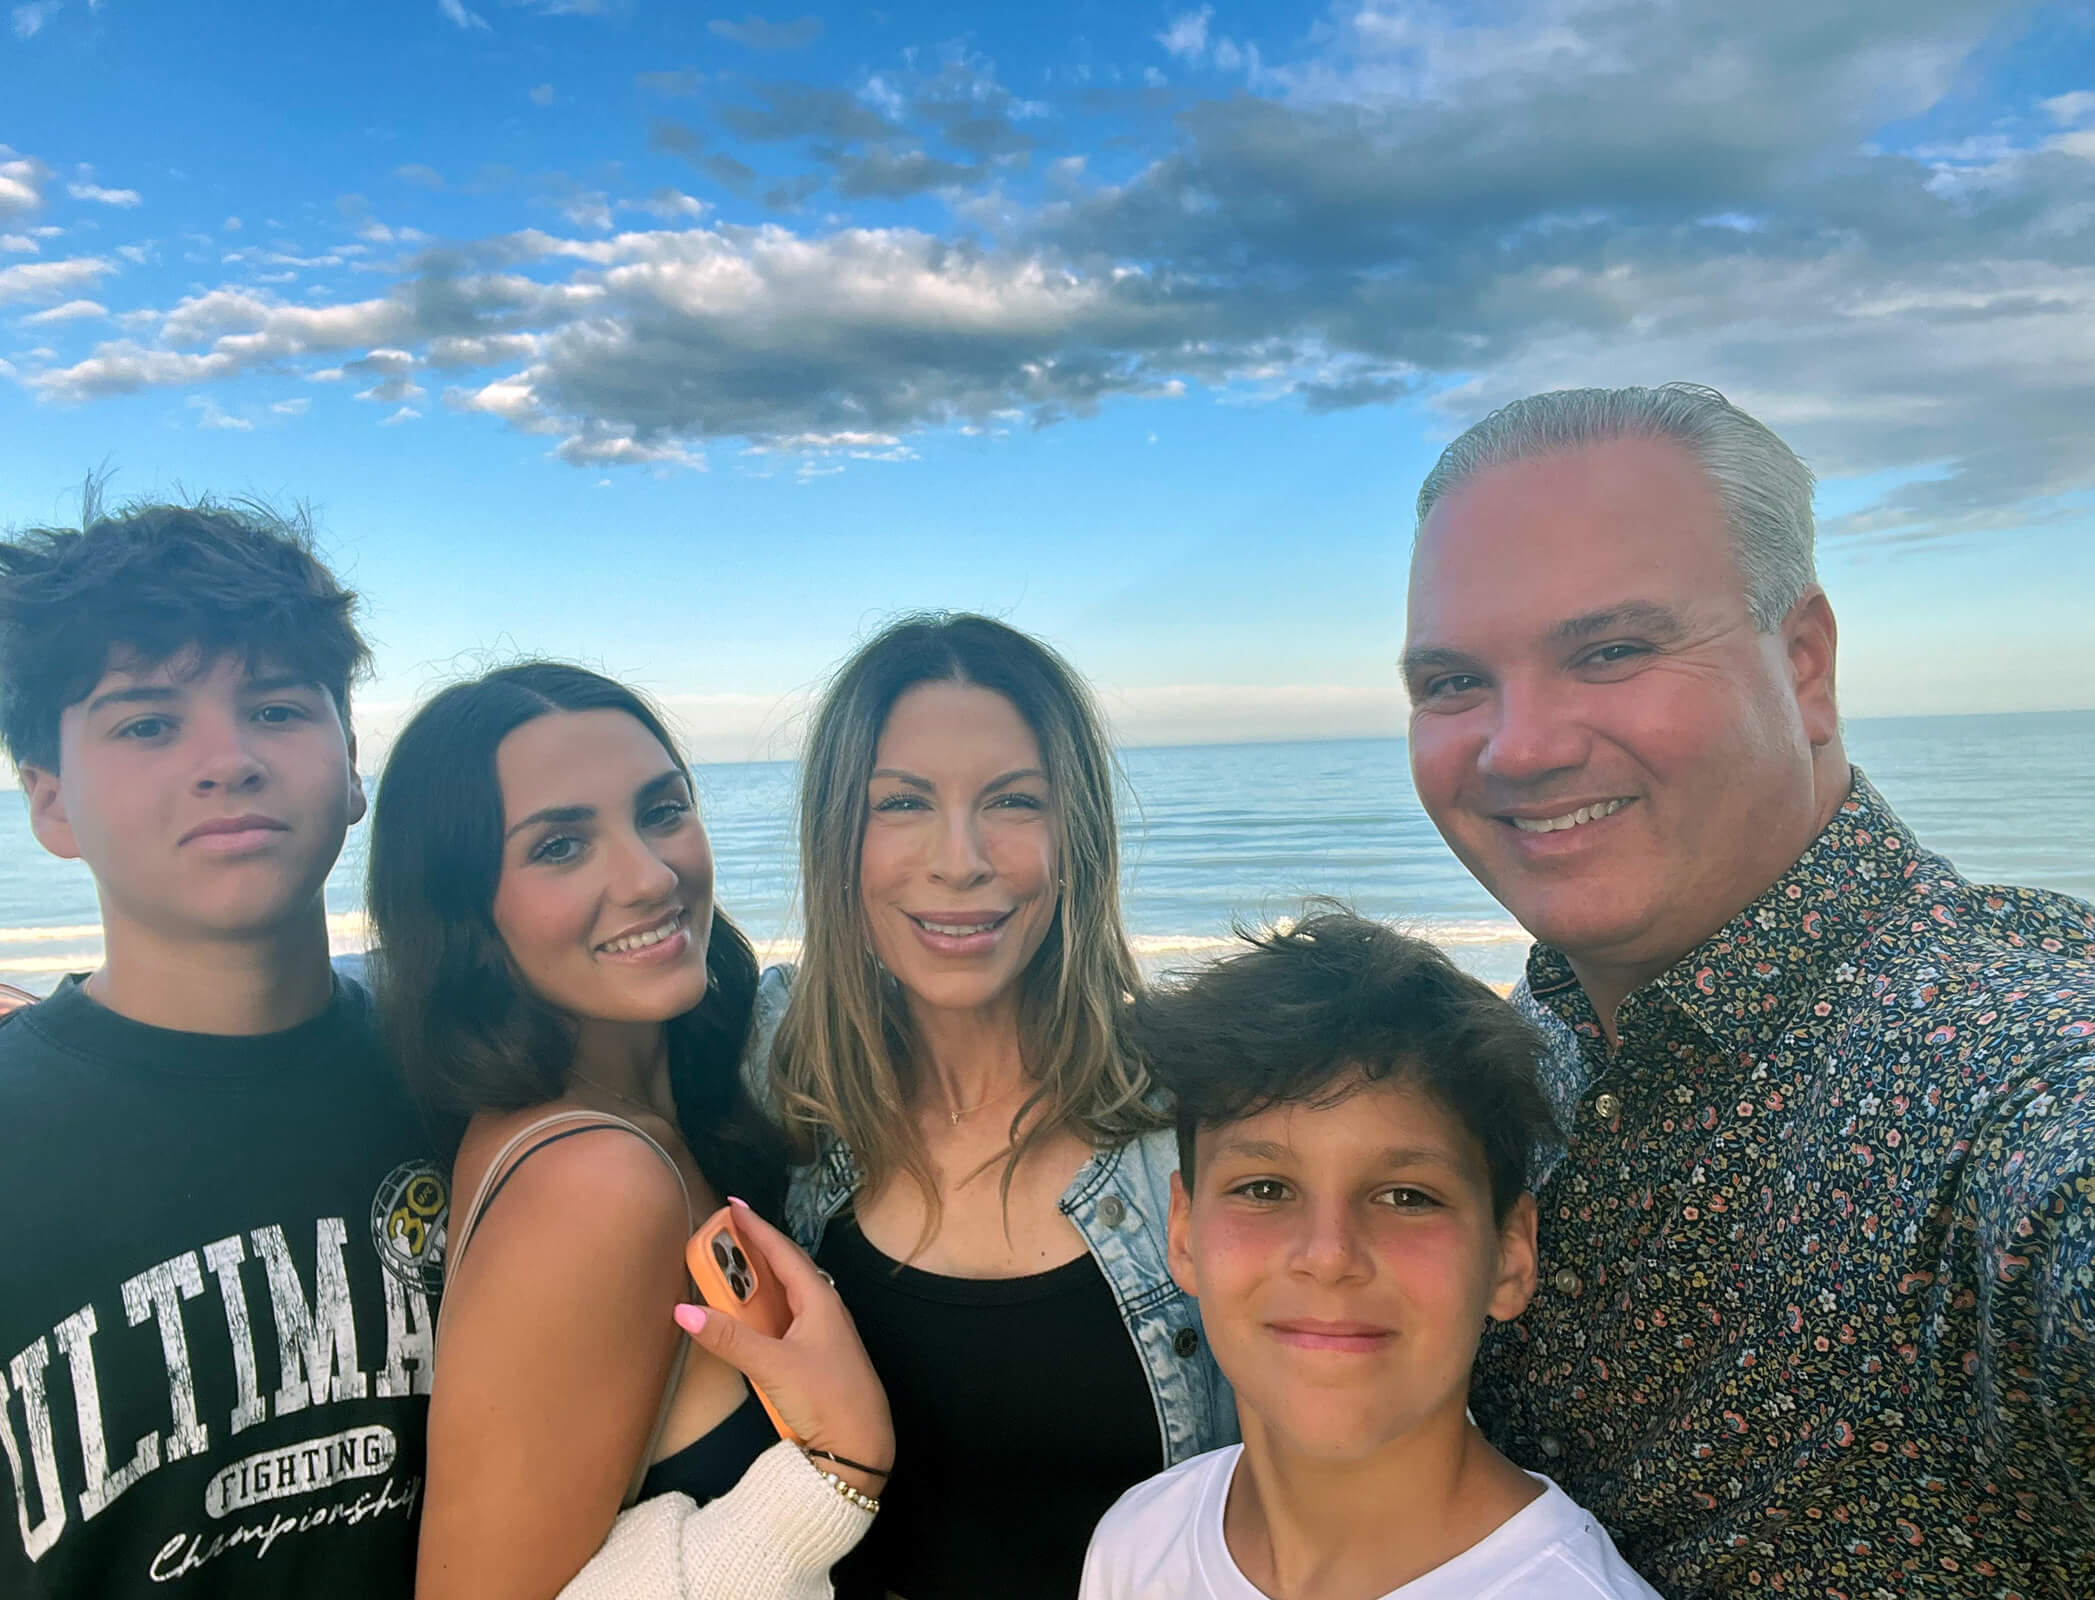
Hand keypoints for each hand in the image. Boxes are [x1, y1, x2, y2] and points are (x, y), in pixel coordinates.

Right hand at [673, 1199, 893, 1498]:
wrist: (862, 1445)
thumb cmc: (826, 1396)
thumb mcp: (773, 1366)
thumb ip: (729, 1339)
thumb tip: (683, 1311)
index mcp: (819, 1299)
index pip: (783, 1252)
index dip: (757, 1227)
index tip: (734, 1204)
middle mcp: (823, 1309)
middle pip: (785, 1269)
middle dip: (755, 1249)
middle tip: (725, 1232)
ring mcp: (821, 1334)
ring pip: (785, 1295)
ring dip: (758, 1281)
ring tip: (729, 1266)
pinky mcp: (816, 1357)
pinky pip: (785, 1320)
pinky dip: (763, 1310)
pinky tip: (749, 1315)